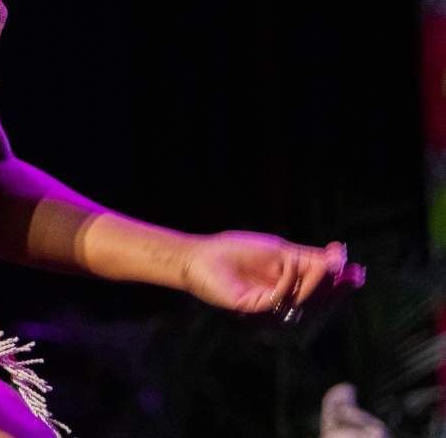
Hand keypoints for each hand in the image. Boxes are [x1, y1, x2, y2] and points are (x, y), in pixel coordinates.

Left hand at [180, 231, 363, 314]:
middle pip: (318, 300)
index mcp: (291, 286)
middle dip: (335, 287)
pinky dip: (286, 283)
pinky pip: (278, 300)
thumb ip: (308, 257)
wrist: (201, 257)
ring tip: (321, 266)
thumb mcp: (279, 250)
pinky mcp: (255, 309)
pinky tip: (288, 268)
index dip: (340, 283)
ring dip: (313, 283)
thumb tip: (340, 256)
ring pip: (302, 302)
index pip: (322, 289)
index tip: (359, 272)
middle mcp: (284, 300)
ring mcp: (270, 307)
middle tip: (349, 274)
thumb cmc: (237, 251)